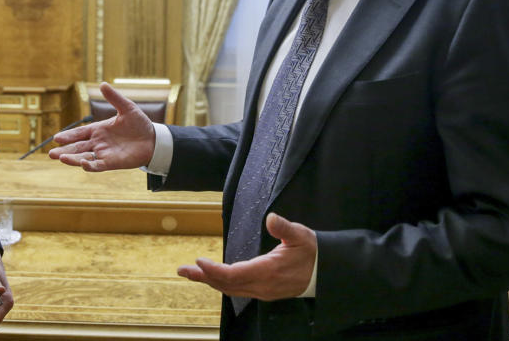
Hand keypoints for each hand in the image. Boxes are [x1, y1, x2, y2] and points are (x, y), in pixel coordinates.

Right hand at [48, 82, 155, 171]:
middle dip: (64, 150)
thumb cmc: (139, 124)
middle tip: (51, 153)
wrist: (153, 139)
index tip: (57, 138)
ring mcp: (104, 153)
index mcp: (98, 130)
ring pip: (83, 157)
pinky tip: (82, 164)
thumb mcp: (127, 108)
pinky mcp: (112, 163)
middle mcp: (98, 143)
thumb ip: (114, 98)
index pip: (79, 133)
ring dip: (72, 159)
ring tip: (60, 158)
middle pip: (77, 148)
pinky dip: (89, 166)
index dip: (68, 135)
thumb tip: (102, 84)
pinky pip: (98, 165)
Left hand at [177, 213, 315, 300]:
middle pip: (227, 285)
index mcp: (268, 271)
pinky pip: (238, 290)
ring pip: (231, 290)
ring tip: (191, 274)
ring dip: (210, 281)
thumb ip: (285, 228)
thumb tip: (271, 217)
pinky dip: (222, 284)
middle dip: (203, 278)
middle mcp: (263, 286)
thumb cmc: (312, 252)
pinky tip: (213, 278)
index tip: (199, 261)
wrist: (326, 273)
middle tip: (182, 270)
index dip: (214, 270)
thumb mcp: (301, 236)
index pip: (234, 275)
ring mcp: (263, 292)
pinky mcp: (264, 292)